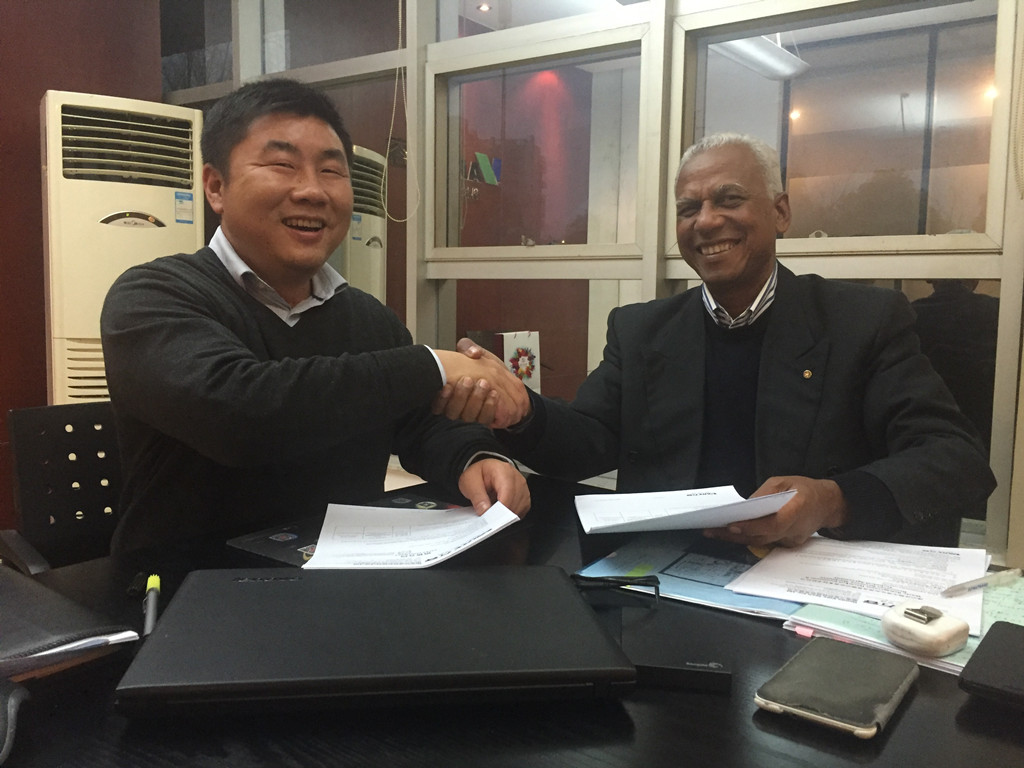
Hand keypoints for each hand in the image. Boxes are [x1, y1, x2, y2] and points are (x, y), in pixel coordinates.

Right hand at [433, 339, 530, 428]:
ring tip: (485, 384)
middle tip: (469, 380)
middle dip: (460, 396)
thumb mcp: (474, 352)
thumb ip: (468, 348)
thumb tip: (474, 353)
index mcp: (449, 392)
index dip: (441, 399)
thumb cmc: (483, 365)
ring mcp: (471, 413)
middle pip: (453, 412)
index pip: (437, 405)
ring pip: (469, 416)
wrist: (502, 376)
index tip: (447, 387)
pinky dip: (489, 408)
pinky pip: (486, 419)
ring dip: (476, 400)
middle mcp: (457, 407)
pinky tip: (494, 395)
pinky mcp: (486, 417)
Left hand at [458, 458, 530, 516]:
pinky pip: (522, 510)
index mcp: (502, 470)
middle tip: (489, 519)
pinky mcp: (524, 495)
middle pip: (515, 501)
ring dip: (507, 515)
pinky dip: (512, 514)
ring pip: (520, 507)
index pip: (507, 493)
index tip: (491, 519)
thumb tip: (485, 510)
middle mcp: (515, 477)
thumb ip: (477, 496)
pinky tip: (502, 512)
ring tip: (494, 513)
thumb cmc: (477, 475)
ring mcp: (522, 486)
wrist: (482, 472)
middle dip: (502, 514)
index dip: (500, 509)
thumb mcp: (469, 482)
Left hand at [702, 476, 847, 546]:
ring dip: (737, 539)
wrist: (828, 504)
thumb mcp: (784, 481)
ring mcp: (792, 540)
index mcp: (797, 509)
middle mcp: (794, 529)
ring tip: (714, 532)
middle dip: (735, 535)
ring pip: (761, 542)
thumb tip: (745, 506)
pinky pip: (766, 542)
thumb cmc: (805, 489)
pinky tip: (731, 534)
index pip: (772, 524)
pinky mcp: (788, 544)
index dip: (751, 527)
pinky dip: (748, 538)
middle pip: (761, 537)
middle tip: (711, 531)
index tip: (732, 525)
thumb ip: (765, 494)